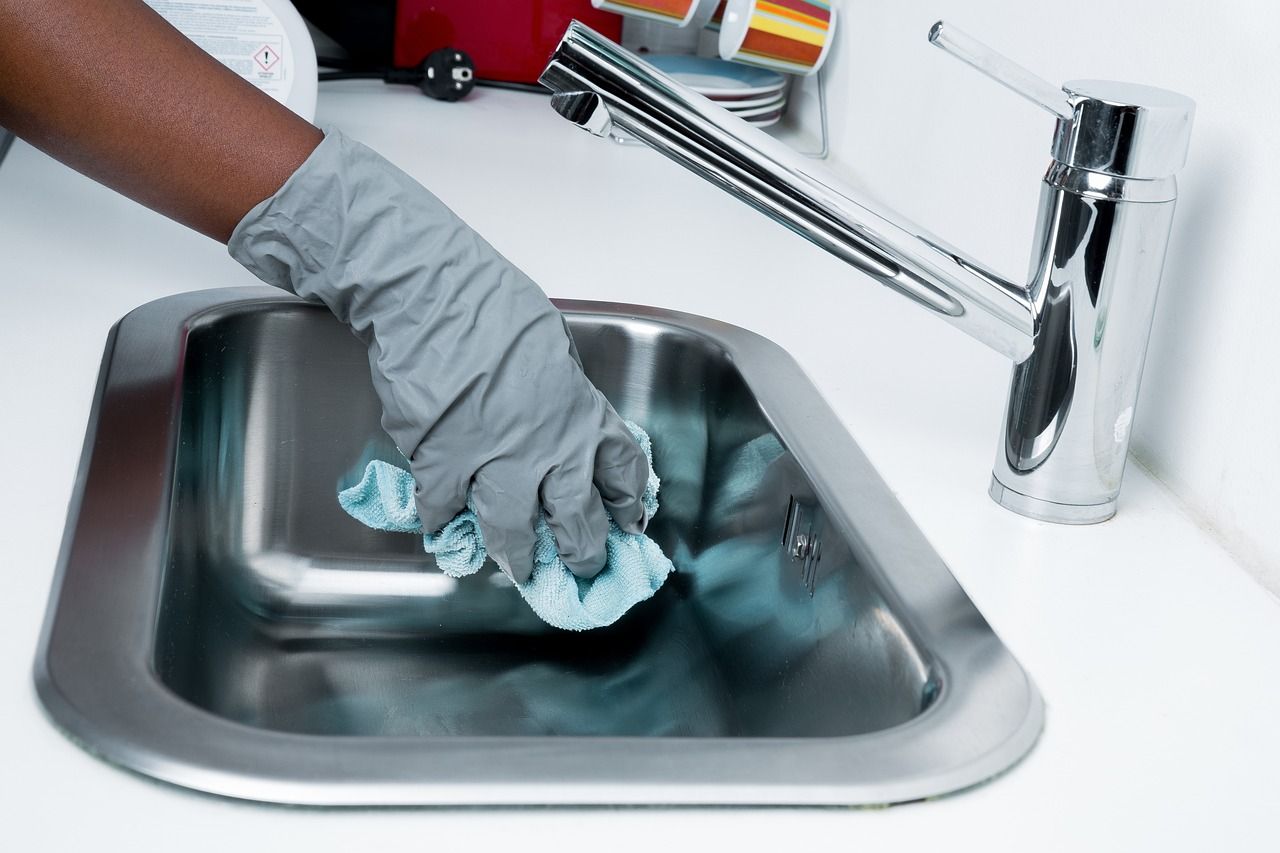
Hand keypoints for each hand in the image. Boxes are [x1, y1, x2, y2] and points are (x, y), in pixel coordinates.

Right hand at [229, 130, 649, 580]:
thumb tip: (554, 418)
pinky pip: (446, 512)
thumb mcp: (551, 351)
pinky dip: (444, 524)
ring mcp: (496, 463)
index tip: (628, 522)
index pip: (620, 471)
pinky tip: (444, 531)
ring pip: (513, 532)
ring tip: (518, 567)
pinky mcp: (443, 466)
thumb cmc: (492, 308)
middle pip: (577, 521)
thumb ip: (559, 396)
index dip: (625, 503)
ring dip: (516, 555)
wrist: (433, 298)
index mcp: (580, 415)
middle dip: (582, 553)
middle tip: (582, 568)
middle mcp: (548, 450)